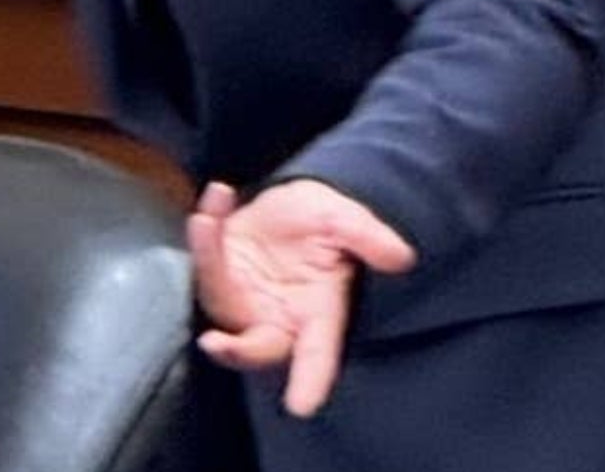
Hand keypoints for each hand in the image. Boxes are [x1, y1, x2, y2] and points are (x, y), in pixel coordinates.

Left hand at [187, 178, 416, 418]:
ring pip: (220, 299)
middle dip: (237, 350)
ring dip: (210, 261)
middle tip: (216, 344)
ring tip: (207, 222)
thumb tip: (400, 257)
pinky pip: (204, 260)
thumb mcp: (346, 220)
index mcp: (318, 314)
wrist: (291, 202)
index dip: (311, 381)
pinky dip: (206, 231)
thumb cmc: (323, 222)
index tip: (301, 407)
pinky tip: (218, 196)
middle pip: (256, 347)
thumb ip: (368, 239)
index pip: (317, 355)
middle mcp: (278, 316)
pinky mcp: (216, 275)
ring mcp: (243, 300)